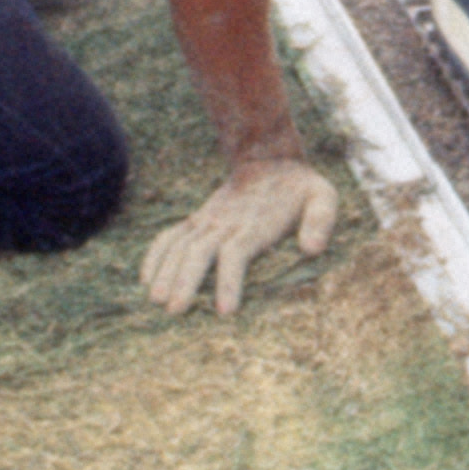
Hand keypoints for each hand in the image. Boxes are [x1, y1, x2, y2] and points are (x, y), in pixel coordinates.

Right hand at [139, 154, 339, 316]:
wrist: (270, 158)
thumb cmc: (301, 188)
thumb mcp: (323, 197)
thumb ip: (321, 221)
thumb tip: (312, 249)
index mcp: (254, 223)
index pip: (236, 253)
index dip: (229, 281)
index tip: (224, 311)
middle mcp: (224, 222)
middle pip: (199, 252)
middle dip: (185, 281)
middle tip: (174, 310)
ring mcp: (206, 220)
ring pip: (179, 245)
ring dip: (165, 271)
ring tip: (155, 301)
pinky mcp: (197, 220)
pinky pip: (169, 236)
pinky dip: (155, 255)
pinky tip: (144, 280)